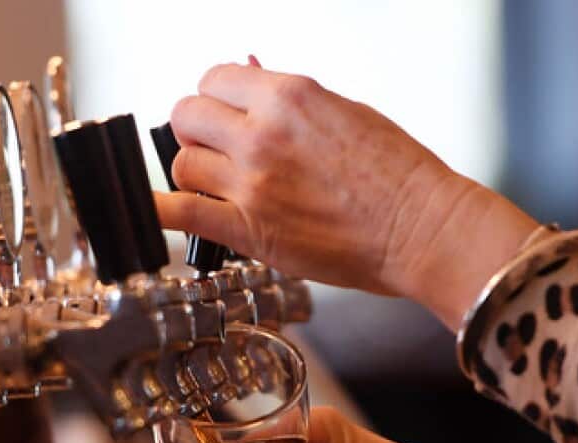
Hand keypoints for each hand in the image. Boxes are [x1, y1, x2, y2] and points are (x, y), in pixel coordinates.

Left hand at [157, 63, 538, 328]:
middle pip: (188, 116)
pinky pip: (179, 212)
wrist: (421, 227)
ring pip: (183, 164)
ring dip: (195, 173)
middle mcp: (263, 134)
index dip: (216, 98)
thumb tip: (252, 78)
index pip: (214, 79)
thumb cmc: (398, 176)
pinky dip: (161, 210)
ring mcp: (252, 182)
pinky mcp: (248, 229)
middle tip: (216, 148)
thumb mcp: (345, 112)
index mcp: (289, 96)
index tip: (223, 113)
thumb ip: (290, 102)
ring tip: (219, 186)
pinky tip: (157, 210)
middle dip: (198, 130)